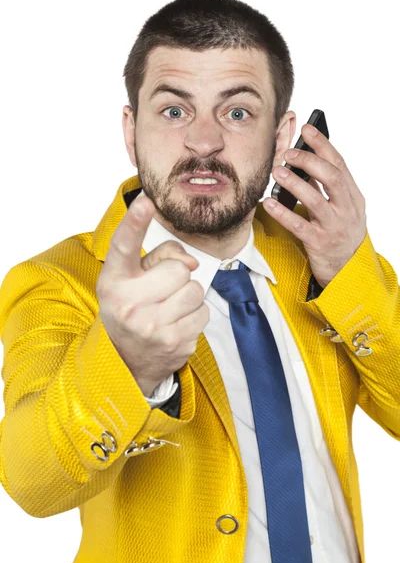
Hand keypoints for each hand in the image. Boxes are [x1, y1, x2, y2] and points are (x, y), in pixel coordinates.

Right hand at [96, 194, 209, 396]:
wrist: (126, 361)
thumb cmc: (131, 308)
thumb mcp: (132, 280)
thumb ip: (159, 256)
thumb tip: (192, 262)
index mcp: (114, 282)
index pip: (124, 246)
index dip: (135, 221)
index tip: (145, 201)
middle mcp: (129, 304)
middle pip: (179, 269)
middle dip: (177, 277)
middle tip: (161, 292)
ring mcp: (152, 327)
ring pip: (195, 290)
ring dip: (188, 296)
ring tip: (169, 308)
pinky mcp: (175, 343)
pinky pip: (203, 313)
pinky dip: (195, 316)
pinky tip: (176, 324)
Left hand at [263, 124, 366, 288]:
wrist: (348, 269)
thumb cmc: (341, 233)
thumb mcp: (340, 207)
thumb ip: (325, 188)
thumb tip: (306, 162)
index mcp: (352, 196)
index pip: (339, 164)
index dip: (323, 144)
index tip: (307, 128)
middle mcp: (346, 209)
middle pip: (331, 177)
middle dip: (309, 161)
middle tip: (288, 152)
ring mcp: (333, 226)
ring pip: (315, 200)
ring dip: (294, 183)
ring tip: (277, 172)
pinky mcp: (318, 242)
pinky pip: (298, 225)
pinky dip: (283, 212)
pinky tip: (269, 202)